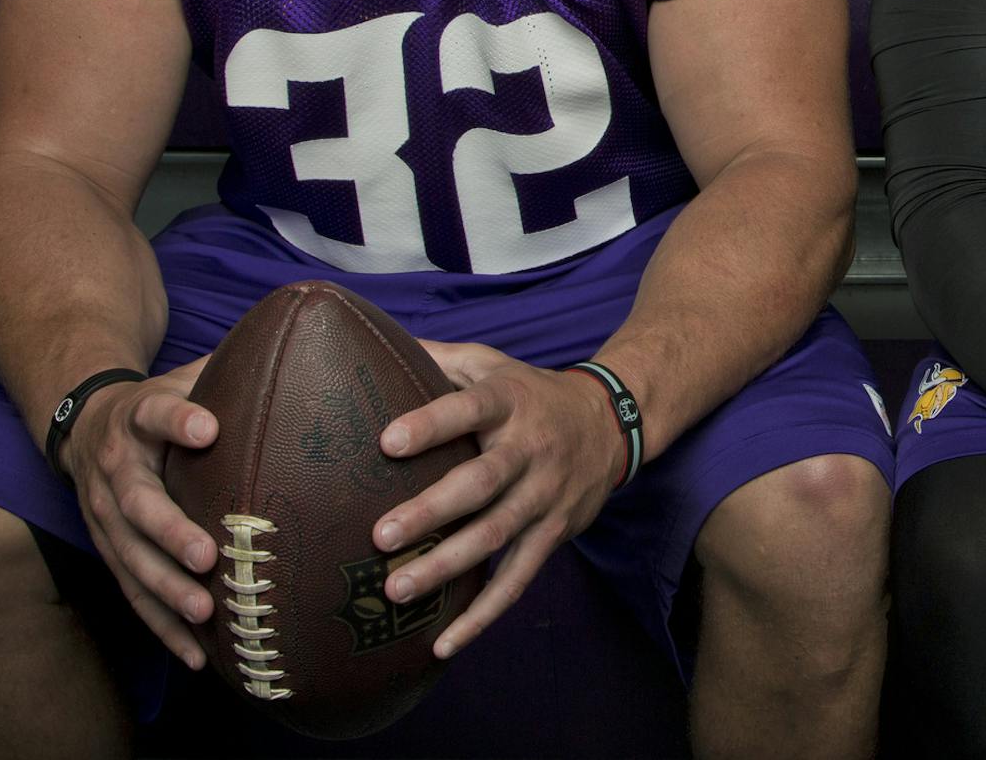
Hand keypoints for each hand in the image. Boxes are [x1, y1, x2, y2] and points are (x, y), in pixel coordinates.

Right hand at [58, 355, 216, 668]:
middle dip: (169, 532)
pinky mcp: (109, 551)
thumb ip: (235, 367)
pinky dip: (161, 625)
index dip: (178, 419)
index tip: (208, 426)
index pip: (155, 413)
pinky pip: (133, 594)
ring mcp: (104, 516)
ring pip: (130, 557)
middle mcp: (115, 468)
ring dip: (165, 589)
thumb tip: (306, 342)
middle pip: (136, 502)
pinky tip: (194, 654)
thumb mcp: (185, 375)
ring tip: (203, 612)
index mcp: (137, 417)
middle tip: (206, 556)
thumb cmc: (160, 402)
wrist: (86, 424)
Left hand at [372, 342, 629, 658]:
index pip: (468, 410)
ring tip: (397, 589)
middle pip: (481, 482)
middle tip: (380, 536)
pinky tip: (444, 643)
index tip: (386, 441)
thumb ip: (439, 358)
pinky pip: (518, 579)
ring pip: (497, 535)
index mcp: (508, 402)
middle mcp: (529, 449)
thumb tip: (373, 342)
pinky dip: (484, 614)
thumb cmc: (530, 393)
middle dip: (432, 511)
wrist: (612, 423)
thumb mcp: (492, 363)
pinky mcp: (553, 533)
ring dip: (448, 566)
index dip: (431, 423)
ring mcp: (544, 496)